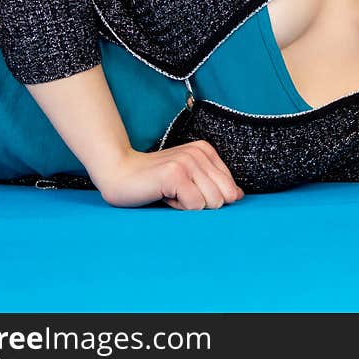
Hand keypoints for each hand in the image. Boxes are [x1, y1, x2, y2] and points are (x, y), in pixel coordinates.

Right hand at [94, 140, 244, 209]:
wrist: (118, 174)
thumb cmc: (154, 182)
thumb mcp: (189, 180)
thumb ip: (214, 184)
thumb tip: (239, 196)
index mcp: (206, 151)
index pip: (231, 189)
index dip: (208, 199)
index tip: (186, 191)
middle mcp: (199, 152)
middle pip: (224, 197)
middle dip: (202, 205)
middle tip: (178, 195)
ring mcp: (188, 162)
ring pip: (212, 203)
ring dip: (189, 207)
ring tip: (171, 194)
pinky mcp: (175, 174)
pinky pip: (195, 206)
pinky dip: (179, 208)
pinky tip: (164, 195)